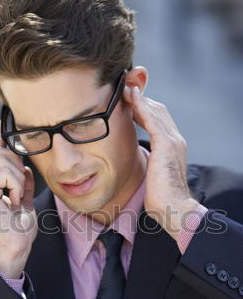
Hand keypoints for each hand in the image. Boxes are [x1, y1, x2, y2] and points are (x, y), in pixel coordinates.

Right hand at [0, 122, 37, 277]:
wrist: (15, 249)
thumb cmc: (19, 230)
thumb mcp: (25, 201)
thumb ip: (24, 183)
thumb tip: (25, 167)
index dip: (0, 135)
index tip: (8, 121)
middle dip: (13, 160)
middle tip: (20, 184)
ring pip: (1, 158)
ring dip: (17, 177)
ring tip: (17, 198)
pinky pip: (5, 173)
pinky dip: (16, 185)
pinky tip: (14, 201)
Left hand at [123, 85, 199, 240]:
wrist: (174, 209)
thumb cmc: (161, 199)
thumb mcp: (153, 177)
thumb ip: (148, 166)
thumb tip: (137, 167)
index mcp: (173, 148)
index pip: (159, 120)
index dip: (144, 109)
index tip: (128, 102)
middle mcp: (175, 140)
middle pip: (158, 111)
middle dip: (141, 99)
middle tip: (123, 90)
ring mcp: (173, 141)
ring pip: (155, 111)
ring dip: (139, 98)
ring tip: (124, 89)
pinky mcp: (166, 145)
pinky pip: (152, 119)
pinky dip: (141, 107)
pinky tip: (130, 98)